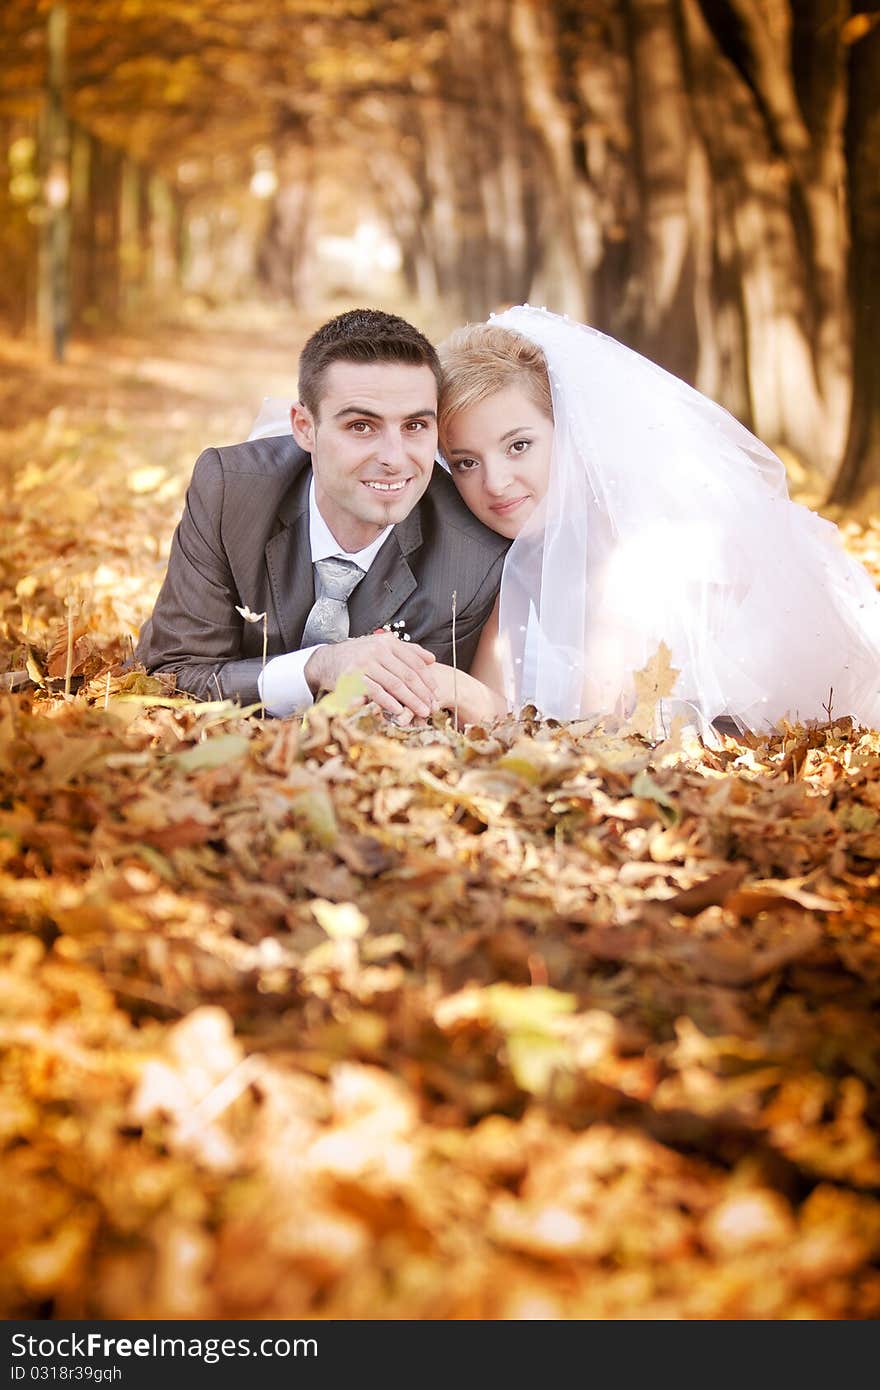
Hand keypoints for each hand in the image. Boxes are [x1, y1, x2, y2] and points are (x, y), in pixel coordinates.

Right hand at [305, 633, 437, 718]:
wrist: (327, 661)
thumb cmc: (358, 656)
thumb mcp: (382, 647)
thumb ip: (407, 651)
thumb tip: (431, 658)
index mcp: (388, 642)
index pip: (414, 662)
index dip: (427, 679)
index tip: (436, 693)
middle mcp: (377, 650)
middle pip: (407, 674)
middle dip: (422, 693)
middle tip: (433, 706)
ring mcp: (365, 663)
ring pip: (395, 684)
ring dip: (411, 700)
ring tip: (422, 711)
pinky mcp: (353, 677)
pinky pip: (376, 692)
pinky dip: (389, 702)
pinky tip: (400, 711)